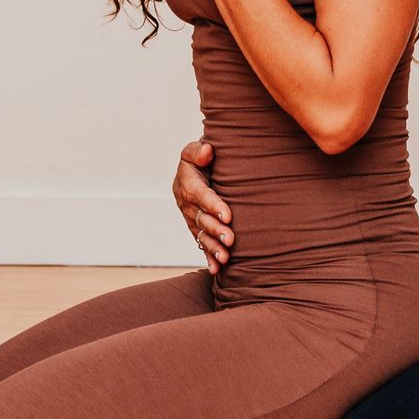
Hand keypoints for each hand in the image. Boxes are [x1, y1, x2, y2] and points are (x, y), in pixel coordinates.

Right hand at [171, 137, 232, 270]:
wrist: (195, 170)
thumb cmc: (200, 158)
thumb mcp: (194, 149)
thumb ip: (198, 151)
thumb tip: (208, 152)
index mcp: (188, 184)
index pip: (202, 195)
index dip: (214, 206)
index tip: (228, 216)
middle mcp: (187, 204)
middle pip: (202, 219)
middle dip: (216, 230)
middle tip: (231, 240)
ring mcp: (191, 218)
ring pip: (201, 235)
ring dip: (213, 247)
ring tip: (225, 258)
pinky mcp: (197, 228)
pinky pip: (201, 243)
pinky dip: (208, 256)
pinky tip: (217, 269)